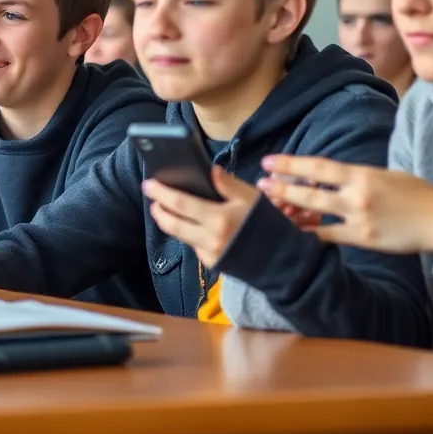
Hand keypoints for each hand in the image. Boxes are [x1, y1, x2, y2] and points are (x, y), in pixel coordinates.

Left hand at [142, 167, 260, 267]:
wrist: (284, 261)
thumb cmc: (270, 224)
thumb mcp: (252, 198)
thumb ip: (228, 184)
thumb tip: (209, 169)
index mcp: (218, 219)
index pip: (180, 204)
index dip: (161, 193)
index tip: (148, 184)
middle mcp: (210, 239)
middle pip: (172, 224)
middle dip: (158, 210)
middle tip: (153, 198)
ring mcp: (210, 254)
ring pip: (180, 236)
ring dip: (170, 222)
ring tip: (165, 209)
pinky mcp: (212, 264)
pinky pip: (194, 246)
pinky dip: (189, 234)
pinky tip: (191, 225)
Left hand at [257, 155, 432, 252]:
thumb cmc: (418, 194)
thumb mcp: (387, 174)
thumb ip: (357, 175)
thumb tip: (330, 175)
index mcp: (362, 174)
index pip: (318, 166)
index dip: (289, 163)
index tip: (268, 162)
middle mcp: (356, 195)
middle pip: (309, 190)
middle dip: (280, 187)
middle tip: (259, 185)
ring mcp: (358, 219)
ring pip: (314, 215)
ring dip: (289, 211)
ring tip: (270, 208)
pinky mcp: (362, 239)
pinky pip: (327, 238)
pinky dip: (308, 235)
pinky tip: (292, 232)